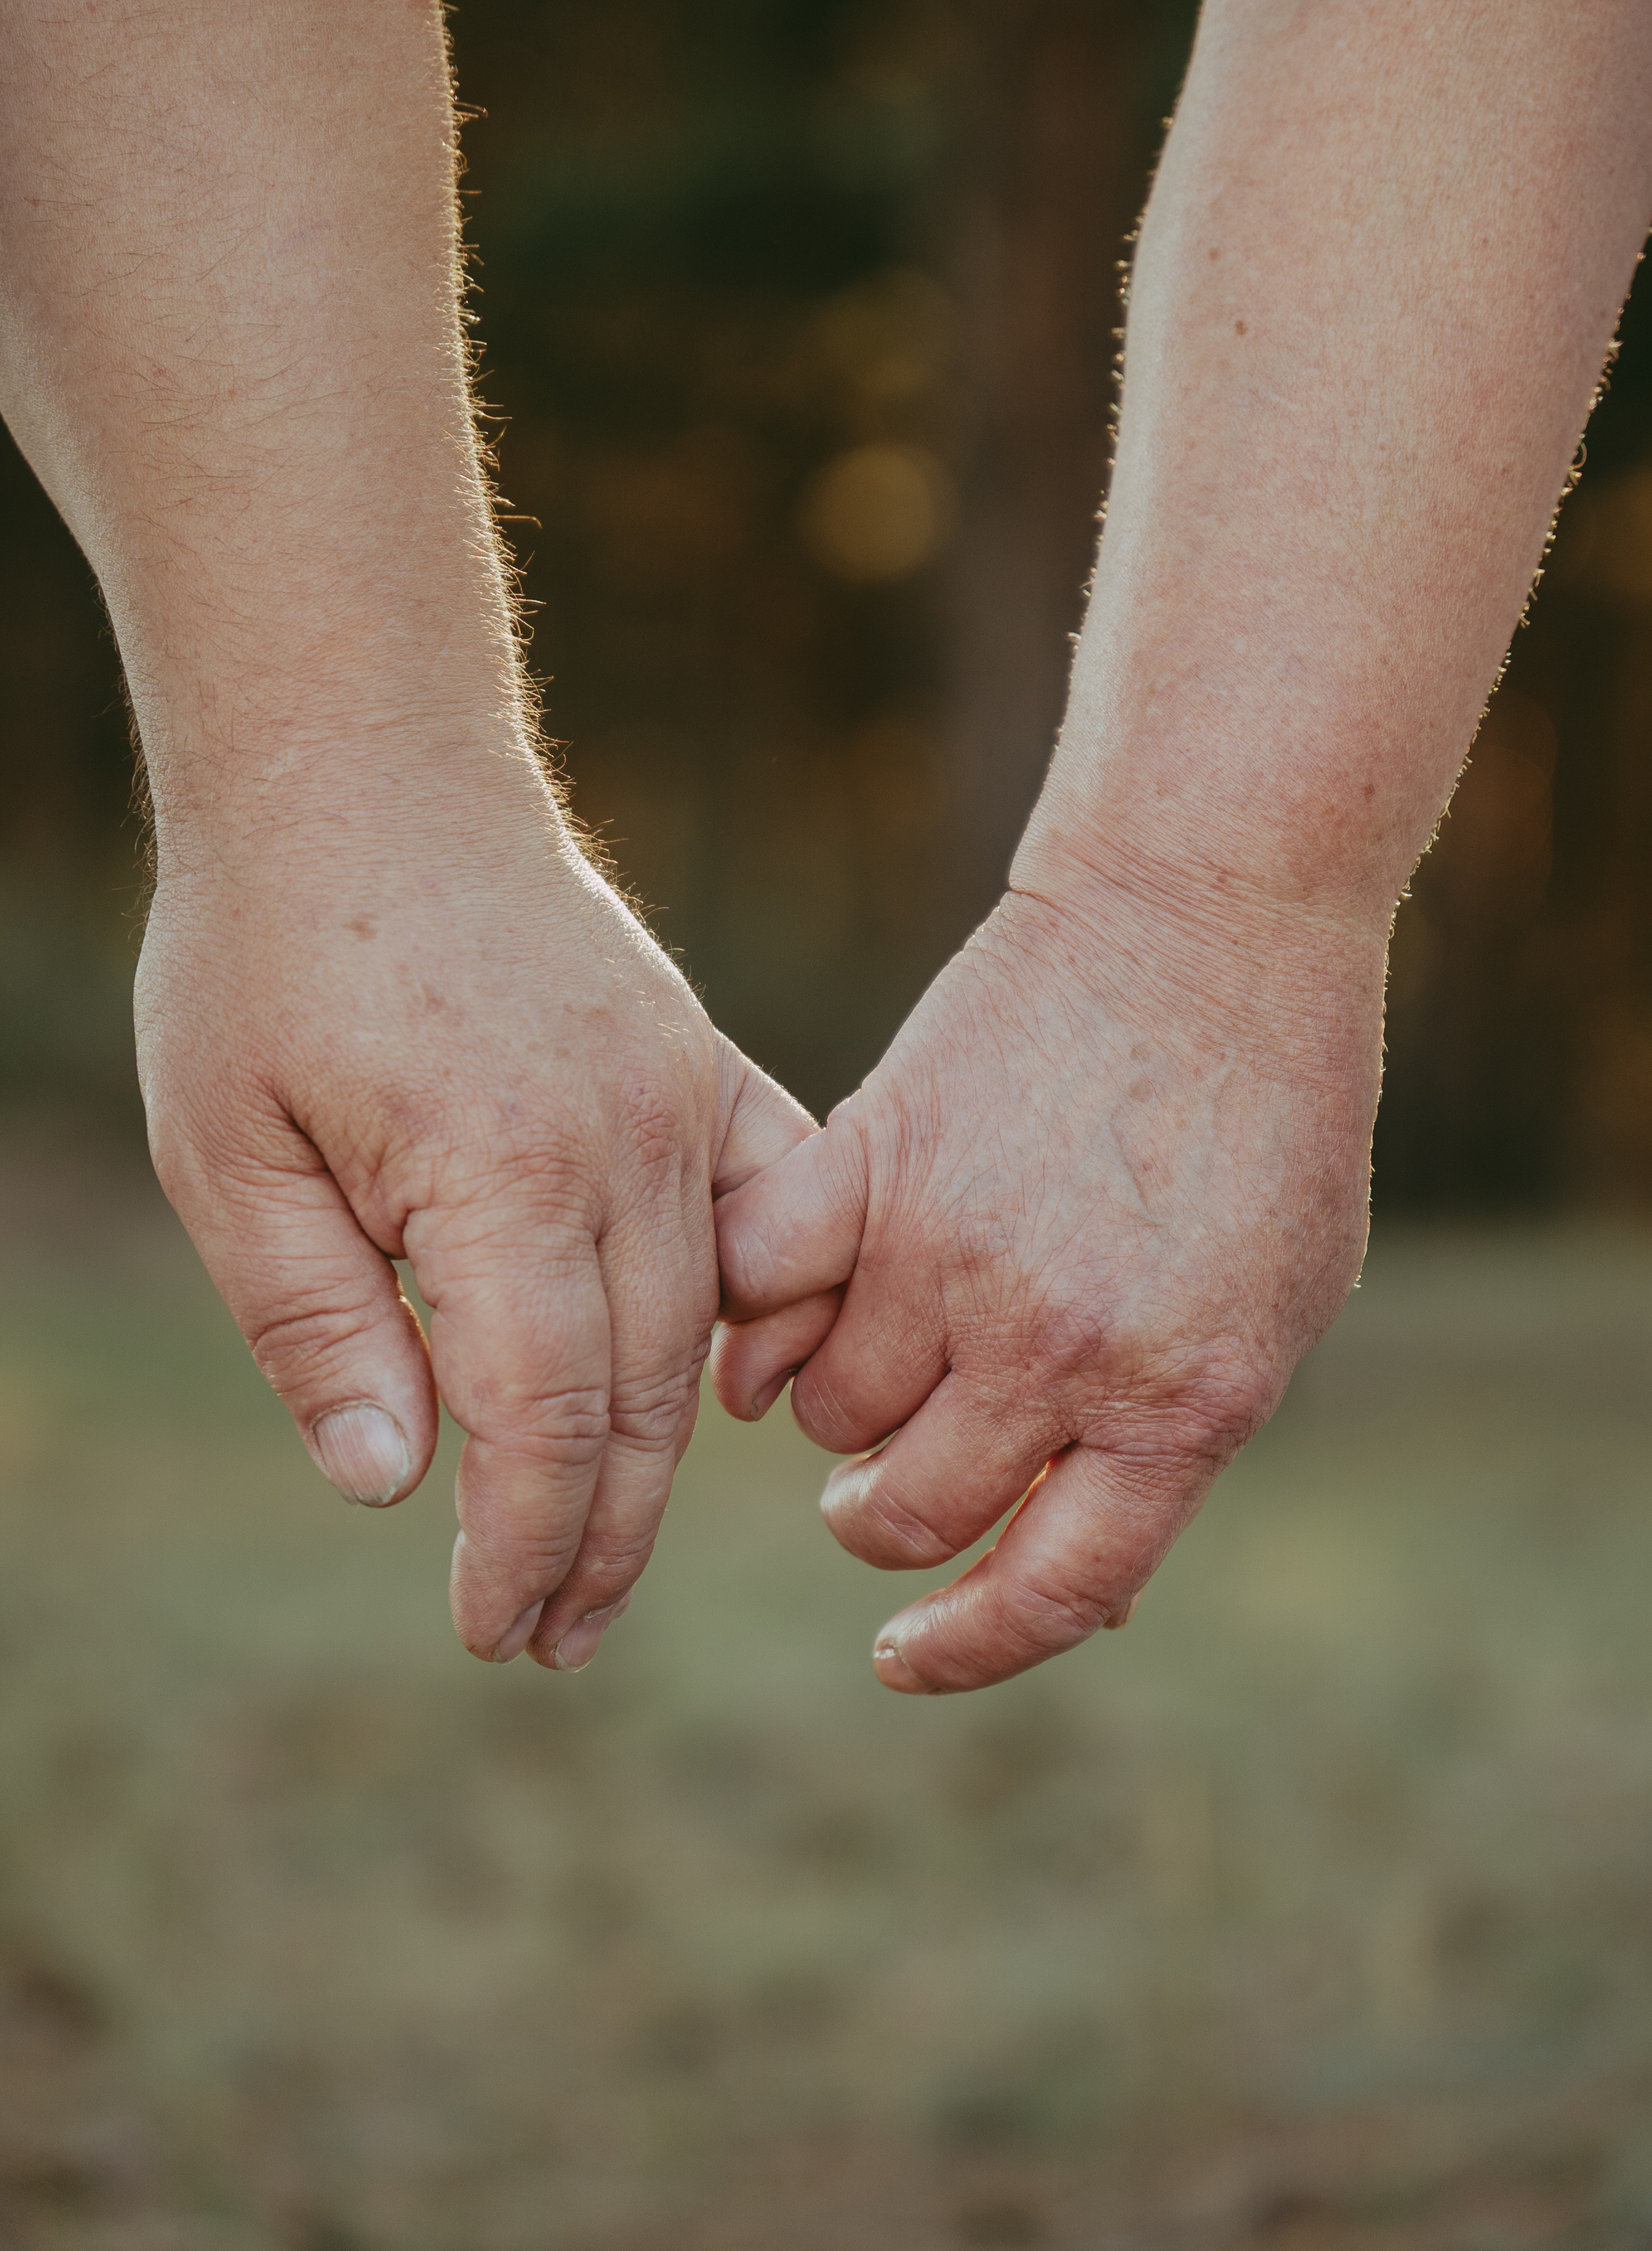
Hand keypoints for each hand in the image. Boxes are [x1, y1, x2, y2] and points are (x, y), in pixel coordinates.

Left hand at [137, 757, 812, 1669]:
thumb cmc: (268, 952)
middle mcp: (624, 1145)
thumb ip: (316, 1325)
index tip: (490, 1630)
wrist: (365, 768)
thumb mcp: (226, 1150)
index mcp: (502, 1175)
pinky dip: (757, 1316)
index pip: (543, 1420)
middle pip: (639, 1398)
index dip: (523, 1544)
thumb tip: (395, 1487)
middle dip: (595, 1538)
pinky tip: (732, 1393)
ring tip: (608, 1556)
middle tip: (548, 1640)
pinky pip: (769, 1216)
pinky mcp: (701, 1064)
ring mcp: (682, 1098)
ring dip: (661, 1458)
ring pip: (702, 1330)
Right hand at [711, 880, 1382, 1692]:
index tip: (902, 1657)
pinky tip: (769, 1323)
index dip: (962, 1650)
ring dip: (837, 1409)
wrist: (1213, 917)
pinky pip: (753, 1292)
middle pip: (903, 1510)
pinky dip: (747, 1324)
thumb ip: (1173, 1441)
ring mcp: (951, 1250)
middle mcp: (1057, 1347)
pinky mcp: (870, 1156)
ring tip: (879, 1350)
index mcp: (1178, 1403)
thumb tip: (1078, 1588)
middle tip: (885, 1477)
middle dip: (885, 1517)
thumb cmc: (1268, 1117)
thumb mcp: (1273, 1310)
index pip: (1044, 1593)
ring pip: (823, 1412)